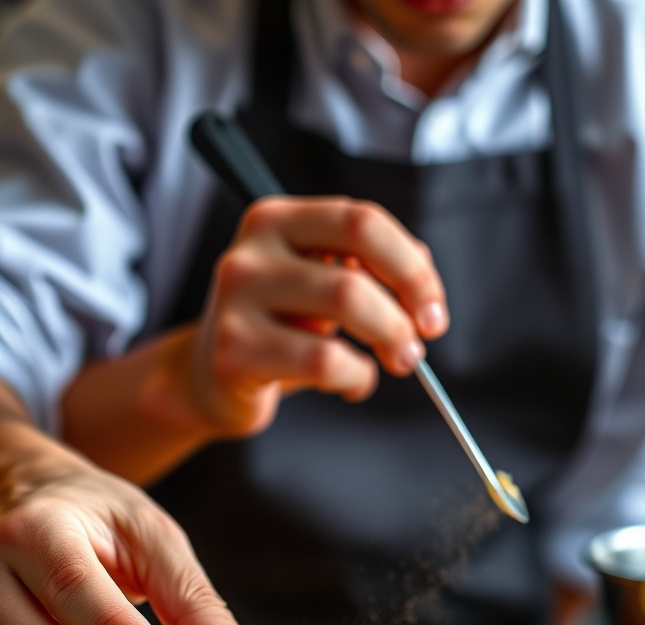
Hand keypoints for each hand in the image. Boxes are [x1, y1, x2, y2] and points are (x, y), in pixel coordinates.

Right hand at [183, 195, 448, 435]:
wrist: (211, 378)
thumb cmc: (279, 328)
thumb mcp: (320, 282)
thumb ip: (368, 266)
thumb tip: (423, 277)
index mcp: (277, 219)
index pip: (363, 222)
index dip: (412, 269)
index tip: (433, 310)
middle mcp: (251, 251)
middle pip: (357, 270)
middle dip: (404, 315)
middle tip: (417, 347)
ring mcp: (237, 298)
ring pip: (344, 305)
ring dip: (389, 341)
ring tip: (393, 363)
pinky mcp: (234, 350)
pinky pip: (323, 361)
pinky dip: (356, 377)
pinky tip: (353, 384)